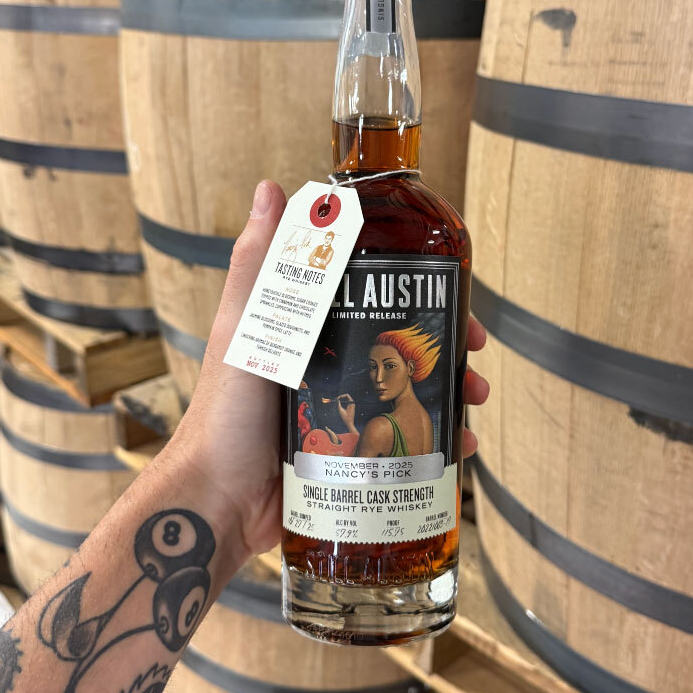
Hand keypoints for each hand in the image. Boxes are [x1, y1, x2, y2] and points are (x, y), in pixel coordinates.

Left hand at [167, 180, 490, 567]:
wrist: (219, 502)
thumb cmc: (224, 414)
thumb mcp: (244, 331)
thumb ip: (258, 267)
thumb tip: (271, 190)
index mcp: (306, 332)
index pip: (370, 297)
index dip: (412, 291)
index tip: (447, 289)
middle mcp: (327, 367)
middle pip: (399, 345)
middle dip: (443, 346)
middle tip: (473, 353)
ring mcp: (344, 413)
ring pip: (410, 392)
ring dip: (449, 391)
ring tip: (474, 399)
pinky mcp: (353, 457)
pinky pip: (404, 442)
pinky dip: (437, 441)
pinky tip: (460, 447)